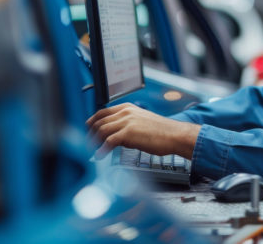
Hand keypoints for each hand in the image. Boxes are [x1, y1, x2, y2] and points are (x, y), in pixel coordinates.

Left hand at [86, 103, 200, 159]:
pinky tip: (100, 156)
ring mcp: (127, 122)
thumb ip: (127, 123)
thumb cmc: (162, 131)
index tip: (87, 130)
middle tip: (88, 144)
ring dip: (93, 142)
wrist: (175, 135)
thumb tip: (114, 134)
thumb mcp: (141, 121)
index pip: (102, 112)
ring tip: (92, 151)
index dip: (92, 122)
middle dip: (90, 134)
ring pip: (101, 130)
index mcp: (128, 107)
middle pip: (99, 121)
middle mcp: (125, 112)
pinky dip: (101, 150)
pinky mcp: (128, 133)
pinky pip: (108, 141)